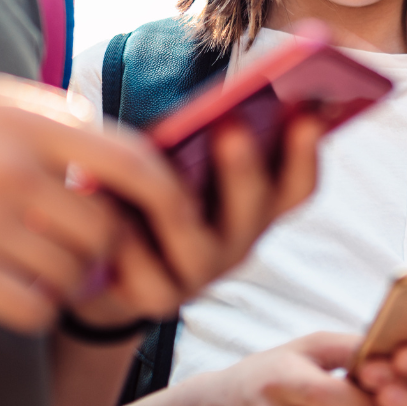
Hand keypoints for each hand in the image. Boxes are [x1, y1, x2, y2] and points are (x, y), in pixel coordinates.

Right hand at [0, 75, 320, 333]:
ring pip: (71, 272)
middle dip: (109, 248)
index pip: (129, 157)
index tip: (181, 212)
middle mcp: (8, 170)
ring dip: (72, 279)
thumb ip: (53, 115)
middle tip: (92, 249)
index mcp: (23, 121)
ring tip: (44, 264)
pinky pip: (32, 308)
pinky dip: (39, 307)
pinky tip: (18, 290)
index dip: (167, 192)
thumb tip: (118, 139)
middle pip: (105, 229)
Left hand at [66, 110, 324, 328]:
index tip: (308, 111)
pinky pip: (142, 267)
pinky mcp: (157, 299)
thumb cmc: (147, 191)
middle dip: (244, 168)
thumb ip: (203, 138)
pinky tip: (98, 197)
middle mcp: (239, 243)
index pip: (298, 185)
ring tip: (153, 171)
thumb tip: (221, 105)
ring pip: (200, 245)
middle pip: (254, 210)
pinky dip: (124, 233)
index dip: (307, 151)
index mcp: (256, 206)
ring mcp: (201, 275)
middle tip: (232, 127)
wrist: (102, 265)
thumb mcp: (179, 160)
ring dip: (179, 206)